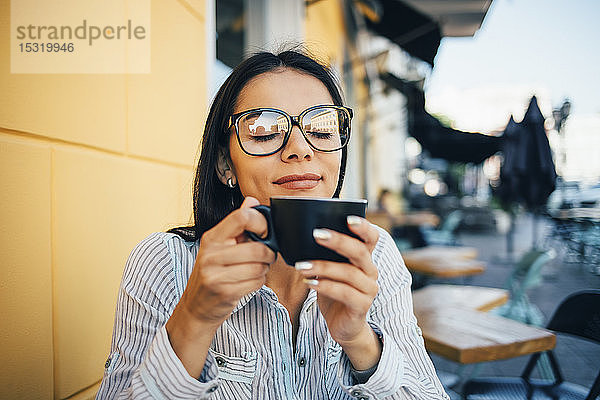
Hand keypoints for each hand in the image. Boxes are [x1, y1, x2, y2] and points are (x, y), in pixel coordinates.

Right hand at [166, 196, 275, 376]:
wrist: (196, 307)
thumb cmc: (213, 273)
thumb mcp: (220, 246)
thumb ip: (237, 224)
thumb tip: (252, 201)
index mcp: (212, 237)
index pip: (241, 217)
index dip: (261, 223)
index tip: (265, 232)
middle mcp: (211, 254)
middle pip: (256, 247)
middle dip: (268, 254)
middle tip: (265, 256)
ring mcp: (215, 274)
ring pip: (259, 266)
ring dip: (264, 269)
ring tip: (255, 269)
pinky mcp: (224, 291)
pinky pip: (256, 282)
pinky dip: (258, 282)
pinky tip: (249, 281)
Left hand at [296, 216, 379, 366]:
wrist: (343, 326)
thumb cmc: (335, 293)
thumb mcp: (329, 271)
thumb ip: (324, 255)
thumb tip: (303, 236)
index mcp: (365, 259)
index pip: (371, 238)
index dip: (363, 227)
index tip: (348, 218)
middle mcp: (371, 271)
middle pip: (359, 251)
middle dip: (337, 241)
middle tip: (316, 234)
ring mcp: (369, 289)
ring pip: (349, 273)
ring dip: (323, 267)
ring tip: (302, 266)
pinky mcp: (361, 306)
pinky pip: (344, 293)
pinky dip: (325, 286)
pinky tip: (310, 283)